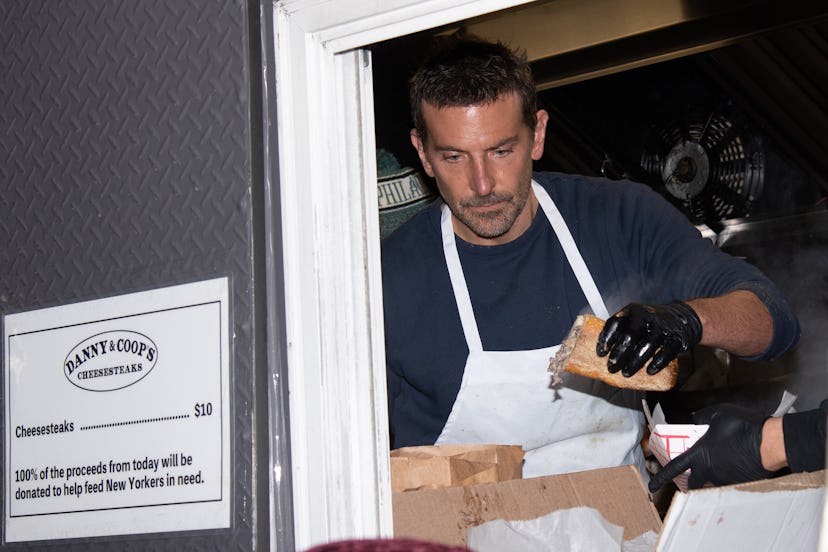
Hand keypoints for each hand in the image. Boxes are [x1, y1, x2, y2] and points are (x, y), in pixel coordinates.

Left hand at [596, 302, 701, 376]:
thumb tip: (600, 356)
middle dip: (619, 354)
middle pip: (629, 336)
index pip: (615, 323)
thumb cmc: (649, 323)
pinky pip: (667, 351)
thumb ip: (619, 333)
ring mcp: (662, 327)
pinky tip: (649, 371)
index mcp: (631, 312)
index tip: (600, 353)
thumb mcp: (632, 321)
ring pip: (647, 345)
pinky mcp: (676, 338)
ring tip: (626, 373)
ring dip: (635, 362)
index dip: (606, 338)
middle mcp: (646, 317)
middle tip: (612, 367)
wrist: (679, 318)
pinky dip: (657, 362)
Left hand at [648, 404, 774, 492]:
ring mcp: (725, 479)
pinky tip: (739, 464)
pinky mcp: (741, 483)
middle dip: (690, 482)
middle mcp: (710, 471)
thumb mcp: (717, 414)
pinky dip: (732, 475)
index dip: (661, 478)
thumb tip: (696, 419)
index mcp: (699, 455)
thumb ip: (702, 417)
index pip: (674, 468)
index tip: (652, 487)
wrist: (769, 442)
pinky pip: (731, 481)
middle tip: (691, 478)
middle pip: (694, 483)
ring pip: (713, 482)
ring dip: (714, 476)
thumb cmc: (742, 426)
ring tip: (722, 465)